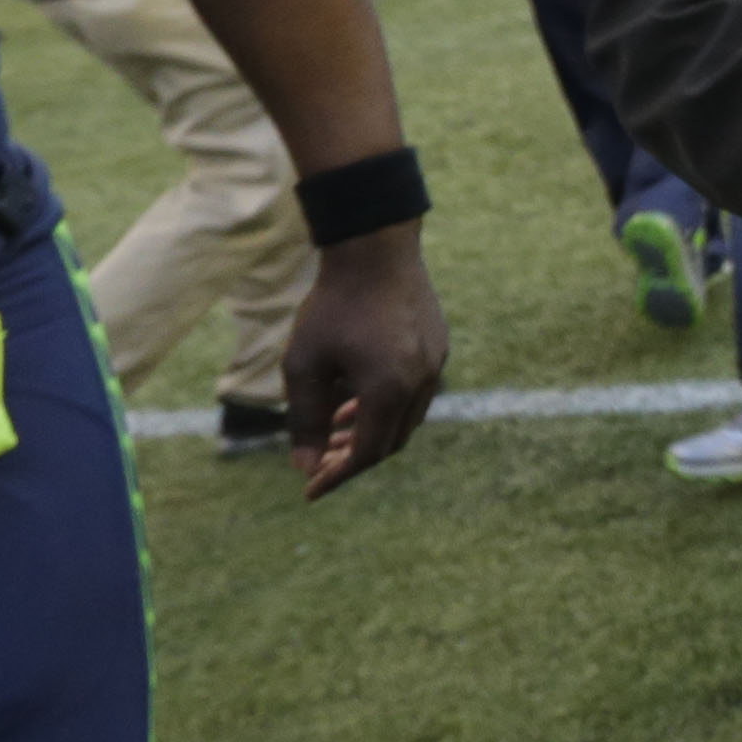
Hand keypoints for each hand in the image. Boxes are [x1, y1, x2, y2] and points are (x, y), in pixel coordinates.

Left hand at [280, 223, 444, 496]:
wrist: (376, 250)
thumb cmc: (333, 306)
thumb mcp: (304, 365)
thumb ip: (303, 420)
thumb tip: (303, 467)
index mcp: (389, 391)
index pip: (366, 455)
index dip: (336, 476)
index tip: (308, 491)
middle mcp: (421, 383)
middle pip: (391, 442)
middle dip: (353, 457)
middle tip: (318, 462)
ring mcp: (435, 364)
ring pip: (406, 417)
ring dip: (371, 431)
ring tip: (335, 427)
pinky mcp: (438, 346)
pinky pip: (415, 391)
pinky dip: (386, 406)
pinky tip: (356, 395)